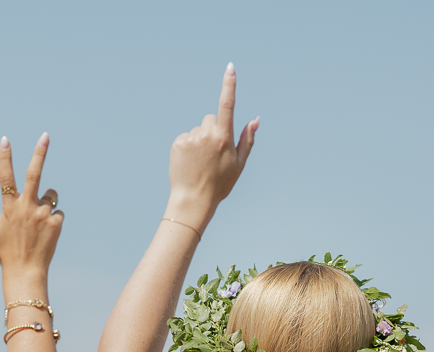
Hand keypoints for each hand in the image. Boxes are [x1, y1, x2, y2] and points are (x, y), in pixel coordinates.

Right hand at [0, 133, 63, 279]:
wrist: (26, 272)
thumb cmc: (6, 252)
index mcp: (9, 207)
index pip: (5, 177)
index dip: (5, 157)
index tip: (5, 140)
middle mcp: (26, 207)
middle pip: (34, 174)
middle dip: (40, 153)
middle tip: (45, 135)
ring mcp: (42, 214)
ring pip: (51, 195)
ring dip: (48, 199)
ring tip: (39, 218)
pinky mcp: (56, 223)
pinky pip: (58, 212)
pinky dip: (53, 218)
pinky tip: (46, 233)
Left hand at [166, 63, 258, 226]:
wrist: (193, 200)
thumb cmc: (220, 184)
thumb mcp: (239, 164)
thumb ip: (247, 139)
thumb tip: (256, 119)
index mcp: (223, 138)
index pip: (227, 105)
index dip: (229, 85)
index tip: (230, 68)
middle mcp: (206, 134)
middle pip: (211, 118)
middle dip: (214, 130)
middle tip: (213, 153)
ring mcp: (190, 138)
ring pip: (198, 129)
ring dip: (200, 140)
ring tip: (200, 162)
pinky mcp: (178, 143)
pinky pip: (186, 137)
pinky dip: (188, 146)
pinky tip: (190, 162)